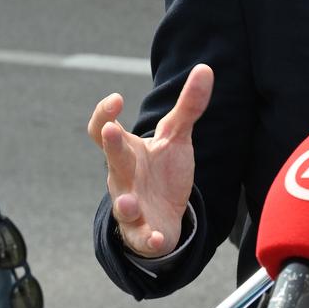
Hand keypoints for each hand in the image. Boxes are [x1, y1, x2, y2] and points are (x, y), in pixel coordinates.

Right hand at [87, 64, 212, 258]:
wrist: (166, 215)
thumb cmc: (163, 171)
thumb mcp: (177, 137)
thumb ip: (189, 106)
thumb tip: (206, 68)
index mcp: (126, 151)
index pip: (102, 129)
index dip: (103, 113)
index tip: (116, 98)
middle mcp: (121, 176)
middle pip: (112, 160)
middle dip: (111, 146)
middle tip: (110, 129)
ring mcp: (129, 205)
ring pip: (121, 205)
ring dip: (124, 204)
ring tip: (130, 202)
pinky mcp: (142, 232)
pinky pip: (142, 237)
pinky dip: (150, 238)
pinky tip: (161, 237)